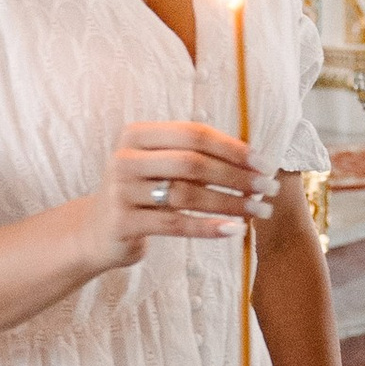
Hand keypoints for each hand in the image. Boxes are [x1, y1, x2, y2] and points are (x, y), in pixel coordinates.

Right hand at [78, 119, 272, 275]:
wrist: (96, 231)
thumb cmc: (141, 193)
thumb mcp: (158, 165)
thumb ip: (193, 155)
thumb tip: (252, 158)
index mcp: (136, 134)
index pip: (194, 134)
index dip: (233, 148)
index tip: (265, 164)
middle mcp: (125, 158)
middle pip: (192, 163)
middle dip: (236, 176)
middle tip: (268, 189)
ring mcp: (121, 191)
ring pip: (187, 195)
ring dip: (229, 203)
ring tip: (259, 210)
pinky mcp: (124, 223)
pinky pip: (176, 224)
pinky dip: (209, 227)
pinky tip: (234, 229)